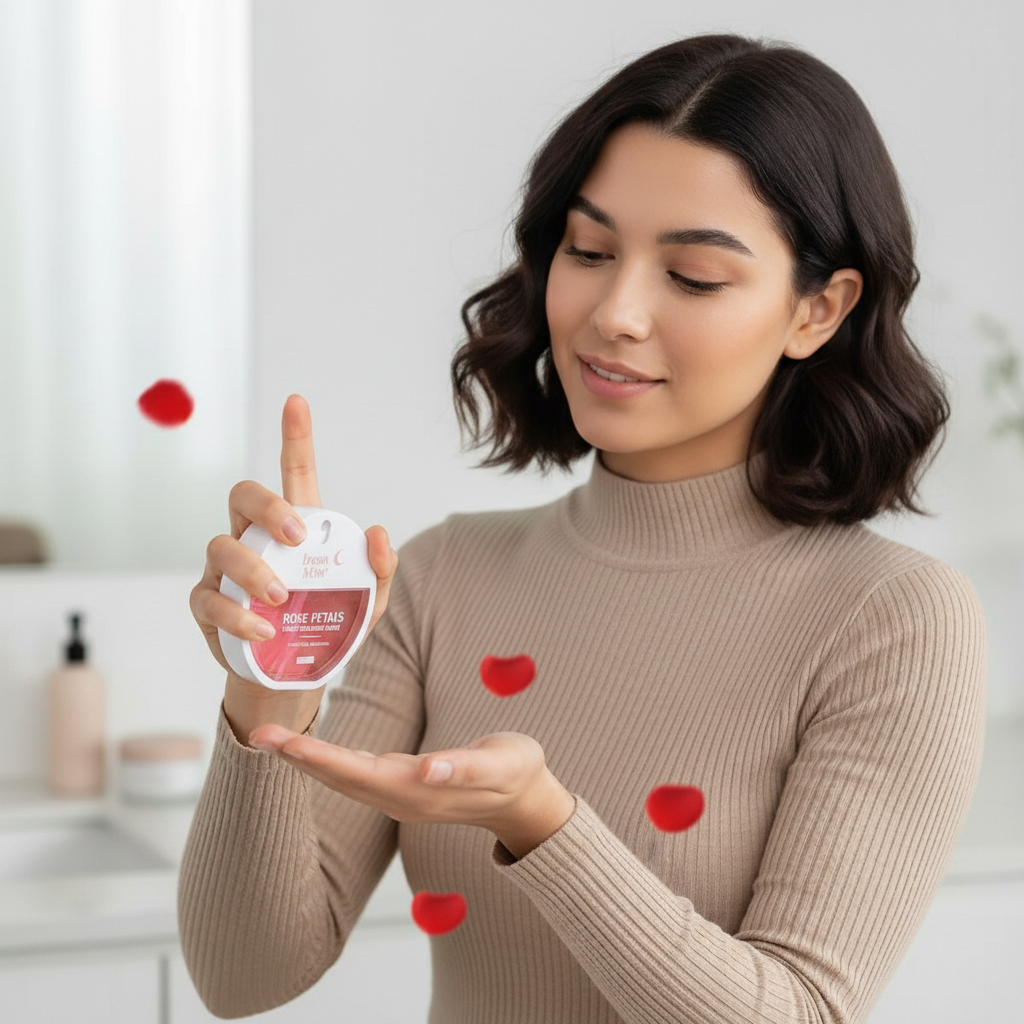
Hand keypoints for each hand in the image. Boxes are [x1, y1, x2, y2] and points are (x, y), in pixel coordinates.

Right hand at [188, 394, 398, 739]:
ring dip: (252, 569)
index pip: (293, 473)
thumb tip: (380, 533)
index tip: (297, 402)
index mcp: (295, 529)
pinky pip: (210, 599)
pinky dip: (236, 614)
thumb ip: (378, 569)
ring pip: (220, 546)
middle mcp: (254, 540)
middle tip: (296, 538)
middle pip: (243, 497)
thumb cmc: (327, 625)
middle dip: (267, 507)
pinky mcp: (208, 606)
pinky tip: (263, 628)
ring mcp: (225, 572)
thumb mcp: (366, 601)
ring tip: (282, 596)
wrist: (293, 677)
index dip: (295, 437)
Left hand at [248, 724, 576, 859]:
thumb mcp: (501, 766)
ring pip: (343, 778)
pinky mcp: (404, 785)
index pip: (358, 774)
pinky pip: (356, 774)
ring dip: (306, 760)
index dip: (320, 759)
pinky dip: (327, 761)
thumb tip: (428, 770)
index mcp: (420, 790)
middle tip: (259, 734)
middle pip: (340, 778)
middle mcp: (402, 797)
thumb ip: (465, 769)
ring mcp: (401, 794)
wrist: (526, 800)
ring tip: (272, 739)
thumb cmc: (516, 773)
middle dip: (298, 758)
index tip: (286, 744)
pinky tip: (309, 750)